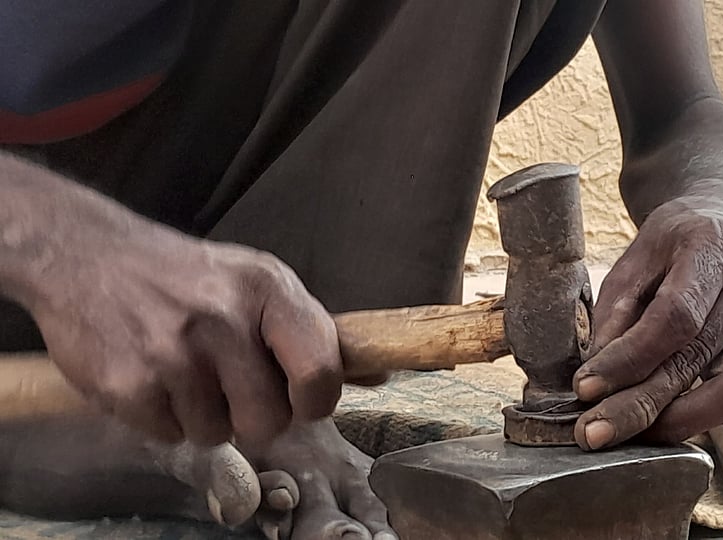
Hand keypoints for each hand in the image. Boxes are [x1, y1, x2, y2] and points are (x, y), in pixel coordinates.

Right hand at [29, 223, 342, 447]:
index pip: (320, 372)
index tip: (303, 400)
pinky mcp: (128, 384)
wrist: (84, 255)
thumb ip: (314, 332)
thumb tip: (378, 375)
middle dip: (256, 417)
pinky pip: (170, 437)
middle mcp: (223, 319)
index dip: (317, 401)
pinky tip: (152, 378)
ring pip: (219, 434)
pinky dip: (163, 420)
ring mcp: (173, 354)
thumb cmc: (186, 277)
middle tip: (233, 387)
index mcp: (267, 291)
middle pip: (271, 420)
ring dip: (206, 417)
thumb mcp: (259, 283)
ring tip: (186, 373)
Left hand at [572, 191, 722, 449]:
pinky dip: (697, 415)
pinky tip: (660, 424)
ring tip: (626, 436)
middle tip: (594, 433)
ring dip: (674, 423)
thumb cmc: (681, 235)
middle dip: (640, 405)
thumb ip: (616, 309)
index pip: (675, 316)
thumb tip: (594, 374)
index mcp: (715, 246)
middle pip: (696, 359)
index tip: (586, 387)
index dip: (629, 358)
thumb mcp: (639, 254)